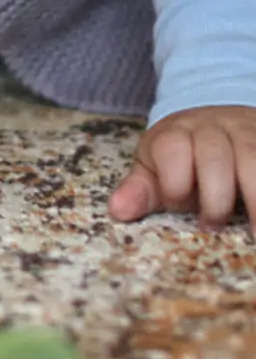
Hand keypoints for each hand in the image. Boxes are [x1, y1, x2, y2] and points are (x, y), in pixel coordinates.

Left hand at [108, 105, 255, 231]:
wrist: (214, 122)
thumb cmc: (181, 159)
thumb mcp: (155, 170)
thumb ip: (139, 191)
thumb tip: (116, 211)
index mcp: (174, 134)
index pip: (172, 148)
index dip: (175, 181)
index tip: (178, 205)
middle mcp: (211, 128)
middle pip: (214, 154)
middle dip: (215, 196)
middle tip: (214, 227)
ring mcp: (245, 132)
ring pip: (252, 156)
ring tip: (255, 235)